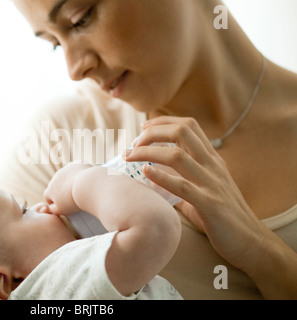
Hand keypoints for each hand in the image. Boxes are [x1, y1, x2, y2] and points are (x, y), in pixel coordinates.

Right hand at [43, 162, 91, 214]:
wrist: (87, 185)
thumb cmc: (74, 200)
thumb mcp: (61, 210)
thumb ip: (52, 210)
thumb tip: (48, 207)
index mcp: (50, 190)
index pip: (48, 197)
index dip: (54, 203)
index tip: (63, 205)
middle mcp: (55, 178)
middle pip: (57, 186)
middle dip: (62, 191)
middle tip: (72, 198)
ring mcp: (65, 170)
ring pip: (66, 177)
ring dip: (70, 182)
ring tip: (80, 189)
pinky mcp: (76, 164)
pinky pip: (77, 170)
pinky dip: (79, 174)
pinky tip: (86, 180)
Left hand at [124, 116, 269, 271]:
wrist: (251, 241)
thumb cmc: (223, 217)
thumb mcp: (204, 190)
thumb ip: (183, 182)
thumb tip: (153, 180)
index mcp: (212, 159)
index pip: (188, 126)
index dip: (163, 122)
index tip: (144, 127)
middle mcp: (212, 165)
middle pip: (182, 132)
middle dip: (153, 132)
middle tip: (133, 144)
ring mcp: (211, 183)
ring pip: (178, 155)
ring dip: (148, 151)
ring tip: (129, 156)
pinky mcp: (209, 204)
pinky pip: (183, 186)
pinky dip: (161, 177)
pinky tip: (145, 172)